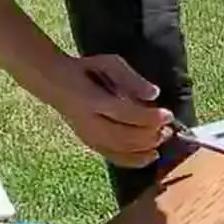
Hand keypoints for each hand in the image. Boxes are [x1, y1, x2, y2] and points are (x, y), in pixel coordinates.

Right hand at [41, 53, 174, 169]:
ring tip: (163, 140)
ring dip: (144, 148)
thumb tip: (154, 94)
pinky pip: (113, 157)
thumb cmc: (86, 70)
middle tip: (168, 129)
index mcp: (91, 99)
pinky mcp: (89, 144)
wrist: (54, 83)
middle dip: (149, 136)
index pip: (124, 113)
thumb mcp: (108, 63)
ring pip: (118, 150)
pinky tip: (150, 157)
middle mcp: (88, 122)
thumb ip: (131, 78)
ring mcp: (87, 136)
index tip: (168, 114)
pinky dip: (133, 160)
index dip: (148, 117)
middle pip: (122, 136)